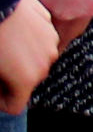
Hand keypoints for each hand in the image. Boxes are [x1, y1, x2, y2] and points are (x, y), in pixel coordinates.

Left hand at [0, 0, 56, 114]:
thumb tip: (0, 85)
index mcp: (27, 79)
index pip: (15, 106)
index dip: (0, 102)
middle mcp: (44, 63)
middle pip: (28, 83)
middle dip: (13, 80)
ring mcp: (50, 42)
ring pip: (36, 61)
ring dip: (22, 60)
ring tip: (5, 48)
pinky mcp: (49, 25)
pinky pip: (39, 42)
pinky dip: (28, 43)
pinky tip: (13, 33)